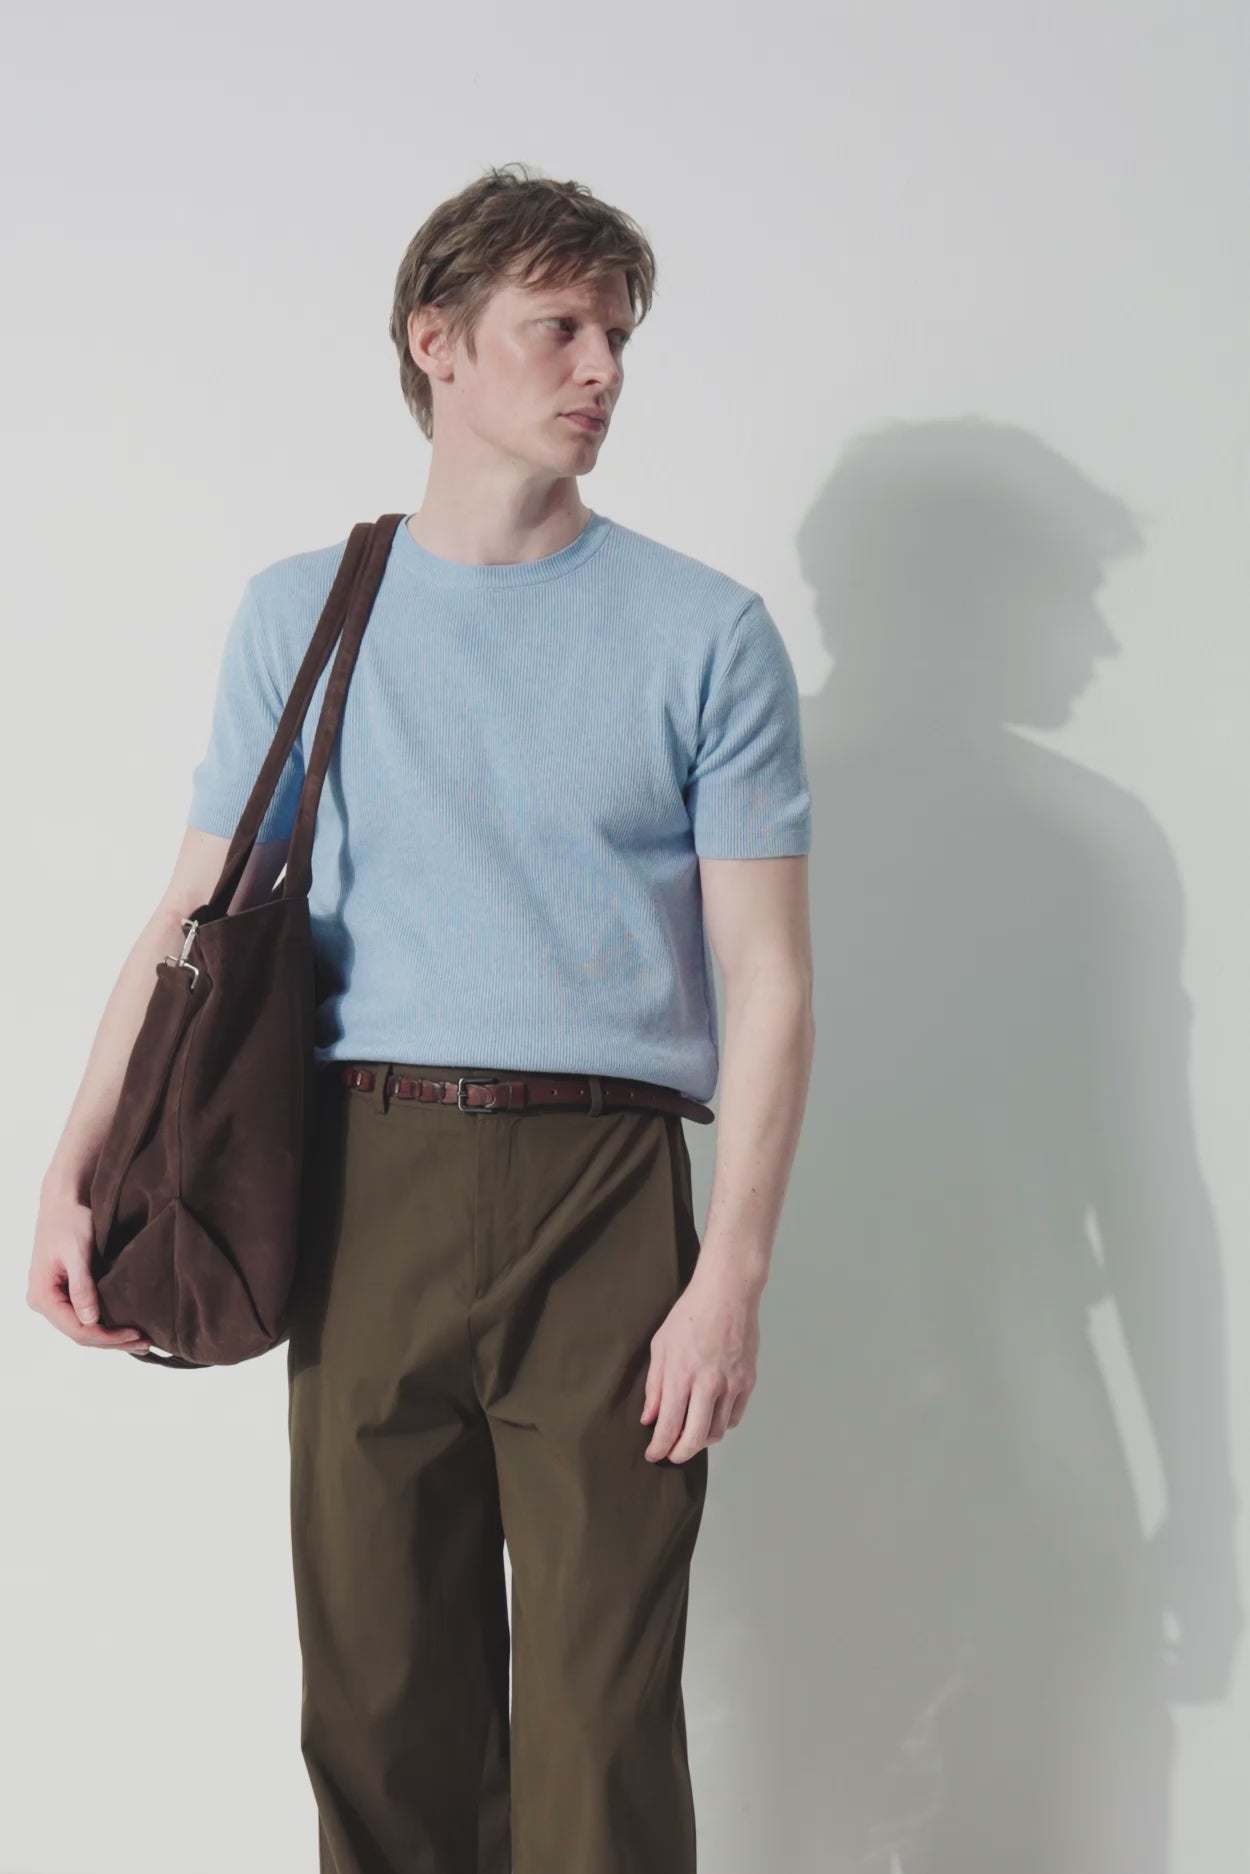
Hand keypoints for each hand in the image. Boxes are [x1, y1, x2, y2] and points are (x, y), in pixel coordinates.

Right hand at [27, 1189, 151, 1353]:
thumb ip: (82, 1287)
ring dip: (110, 1335)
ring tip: (140, 1339)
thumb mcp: (78, 1252)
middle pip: (80, 1333)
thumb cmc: (70, 1220)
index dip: (108, 1337)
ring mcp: (53, 1298)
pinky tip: (124, 1324)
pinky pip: (84, 1314)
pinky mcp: (64, 1291)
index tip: (136, 1334)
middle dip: (113, 1340)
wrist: (64, 1198)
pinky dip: (105, 1322)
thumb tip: (90, 1320)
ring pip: (83, 1326)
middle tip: (146, 1342)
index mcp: (42, 1296)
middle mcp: (44, 1301)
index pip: (77, 1330)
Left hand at [640, 1262, 759, 1462]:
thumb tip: (650, 1418)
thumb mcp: (661, 1346)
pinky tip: (711, 1418)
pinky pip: (734, 1417)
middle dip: (680, 1453)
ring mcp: (731, 1384)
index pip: (669, 1426)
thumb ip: (655, 1386)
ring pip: (718, 1432)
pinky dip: (722, 1424)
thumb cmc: (690, 1315)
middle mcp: (708, 1385)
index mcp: (681, 1376)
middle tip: (671, 1454)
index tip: (653, 1454)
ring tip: (690, 1434)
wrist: (727, 1293)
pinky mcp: (747, 1382)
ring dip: (701, 1440)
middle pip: (695, 1438)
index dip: (660, 1447)